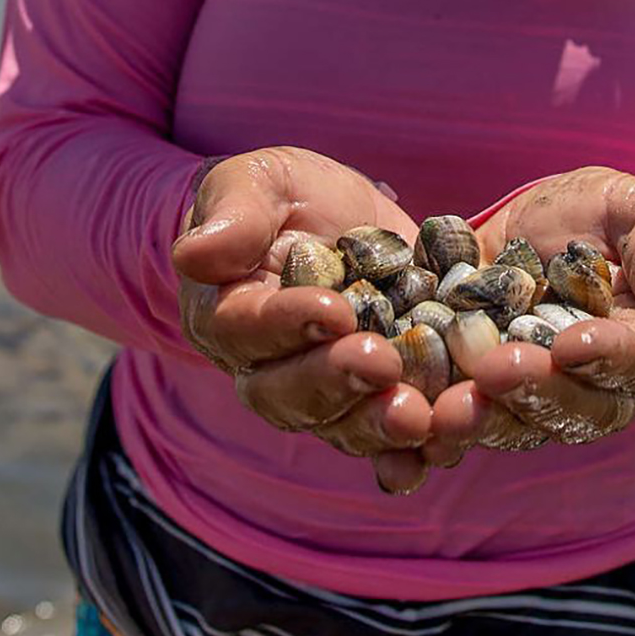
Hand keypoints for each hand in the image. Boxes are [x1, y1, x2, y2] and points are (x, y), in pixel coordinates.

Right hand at [172, 147, 432, 493]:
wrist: (340, 223)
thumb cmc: (287, 198)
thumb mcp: (261, 181)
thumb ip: (235, 212)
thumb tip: (193, 253)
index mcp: (231, 315)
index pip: (248, 329)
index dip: (288, 324)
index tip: (333, 309)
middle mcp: (270, 370)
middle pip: (290, 395)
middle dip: (337, 382)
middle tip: (380, 363)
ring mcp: (327, 395)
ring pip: (341, 426)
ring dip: (378, 426)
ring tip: (418, 416)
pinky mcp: (377, 402)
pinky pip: (388, 442)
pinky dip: (412, 454)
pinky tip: (441, 450)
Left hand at [423, 167, 634, 465]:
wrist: (521, 234)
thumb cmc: (588, 215)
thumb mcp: (627, 206)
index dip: (609, 355)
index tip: (572, 344)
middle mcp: (599, 388)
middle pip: (581, 409)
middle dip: (539, 392)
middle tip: (497, 370)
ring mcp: (538, 403)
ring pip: (521, 427)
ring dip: (486, 420)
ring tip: (449, 407)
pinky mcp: (484, 404)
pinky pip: (468, 429)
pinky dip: (439, 437)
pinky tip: (411, 434)